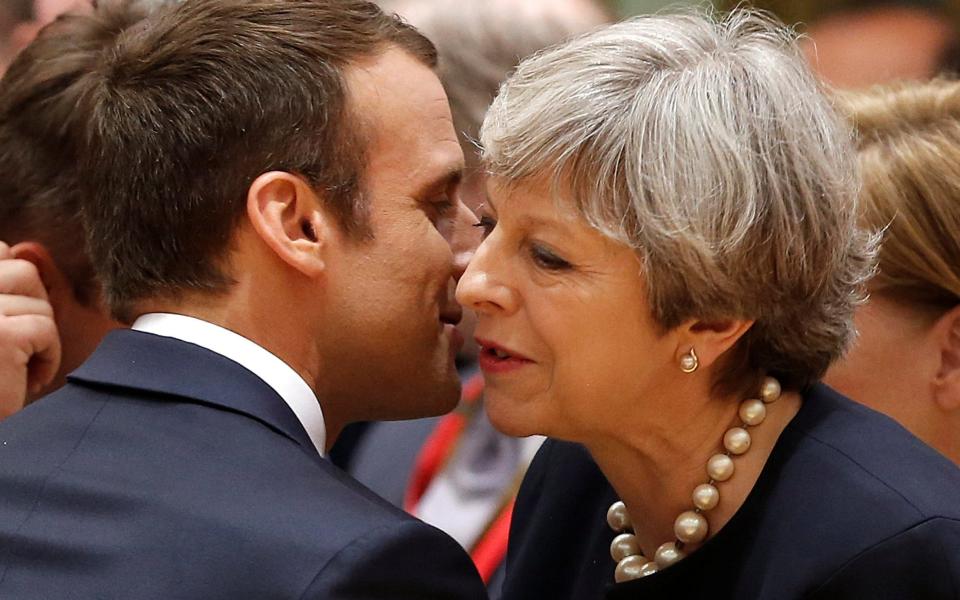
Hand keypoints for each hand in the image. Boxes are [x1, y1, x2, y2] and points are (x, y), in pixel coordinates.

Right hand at [0, 242, 59, 418]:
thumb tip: (28, 248)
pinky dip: (48, 357)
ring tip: (16, 366)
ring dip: (40, 335)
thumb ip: (2, 285)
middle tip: (20, 344)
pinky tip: (28, 381)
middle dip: (34, 307)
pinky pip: (46, 330)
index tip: (7, 322)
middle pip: (23, 271)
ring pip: (38, 302)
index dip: (12, 283)